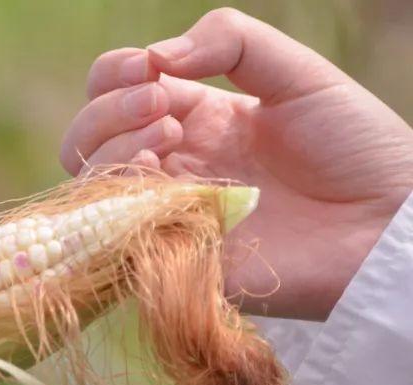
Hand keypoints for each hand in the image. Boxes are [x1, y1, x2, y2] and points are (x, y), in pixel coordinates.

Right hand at [60, 7, 412, 319]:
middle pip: (84, 140)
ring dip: (110, 147)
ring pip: (88, 185)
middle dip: (107, 112)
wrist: (387, 222)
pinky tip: (157, 174)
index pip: (112, 94)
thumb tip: (156, 60)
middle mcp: (169, 168)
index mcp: (192, 121)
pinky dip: (119, 197)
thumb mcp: (297, 72)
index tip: (151, 70)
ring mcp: (166, 215)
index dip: (114, 76)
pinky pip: (114, 238)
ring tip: (166, 136)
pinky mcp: (173, 260)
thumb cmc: (355, 147)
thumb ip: (229, 42)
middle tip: (161, 106)